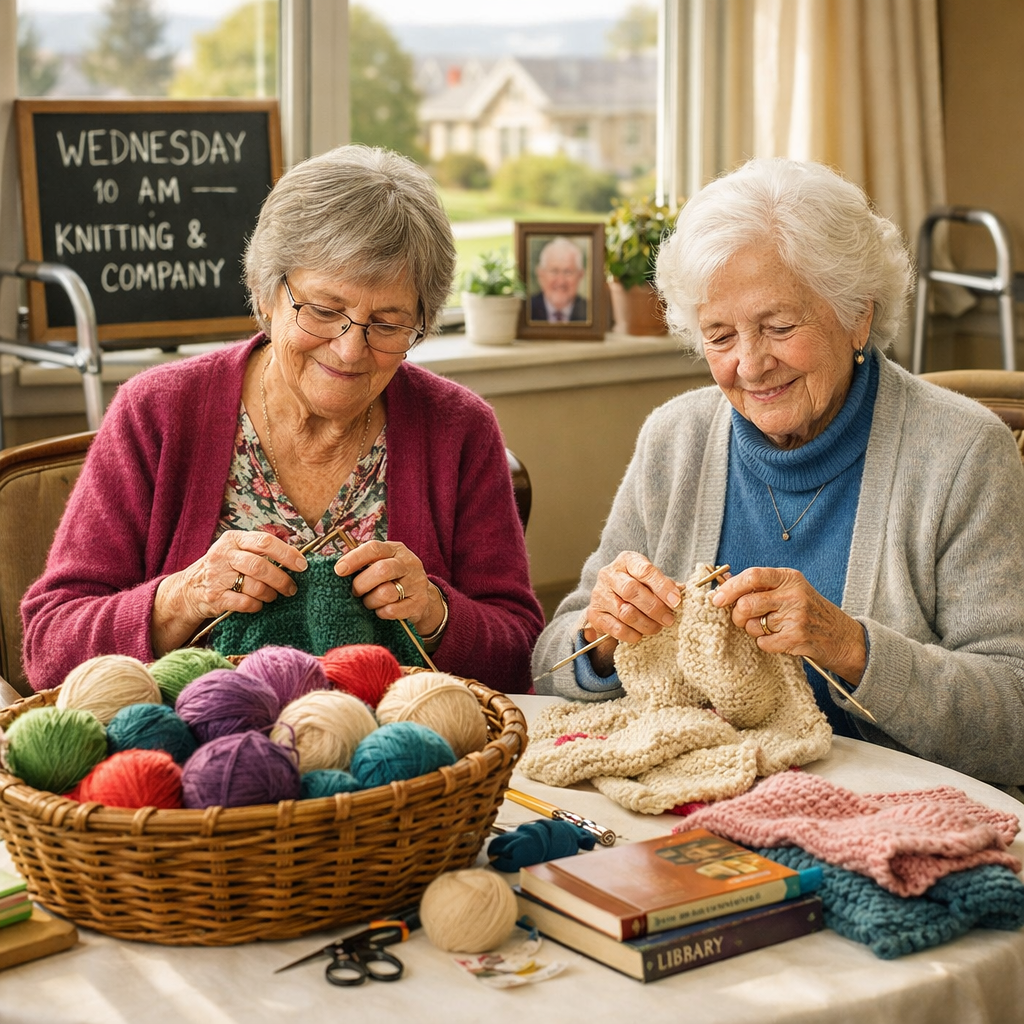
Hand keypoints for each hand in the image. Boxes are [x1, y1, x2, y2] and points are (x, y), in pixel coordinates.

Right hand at [151, 530, 305, 652]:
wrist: (189, 589)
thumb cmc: (222, 568)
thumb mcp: (236, 550)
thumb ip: (260, 548)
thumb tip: (295, 554)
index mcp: (233, 539)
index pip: (265, 542)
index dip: (287, 554)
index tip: (302, 565)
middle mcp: (224, 555)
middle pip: (260, 566)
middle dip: (281, 579)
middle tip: (291, 588)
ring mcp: (217, 576)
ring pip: (255, 586)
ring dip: (270, 594)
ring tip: (273, 596)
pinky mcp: (215, 597)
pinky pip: (245, 603)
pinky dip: (256, 605)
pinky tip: (258, 604)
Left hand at [335, 540, 445, 635]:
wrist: (423, 596)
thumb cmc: (393, 578)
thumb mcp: (383, 562)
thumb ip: (365, 562)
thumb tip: (338, 567)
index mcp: (396, 549)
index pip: (374, 548)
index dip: (355, 558)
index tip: (339, 570)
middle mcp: (409, 563)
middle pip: (382, 570)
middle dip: (361, 584)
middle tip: (355, 592)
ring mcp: (416, 583)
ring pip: (386, 593)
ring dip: (370, 601)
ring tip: (369, 602)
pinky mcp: (419, 602)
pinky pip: (392, 610)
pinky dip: (381, 612)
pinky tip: (381, 610)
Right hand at [582, 551, 680, 674]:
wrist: (610, 598)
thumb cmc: (637, 587)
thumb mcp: (650, 581)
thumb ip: (665, 585)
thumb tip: (683, 591)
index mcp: (626, 561)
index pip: (645, 570)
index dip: (662, 586)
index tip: (676, 601)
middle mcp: (609, 574)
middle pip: (632, 591)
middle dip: (654, 608)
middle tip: (669, 619)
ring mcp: (599, 594)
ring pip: (624, 612)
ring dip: (645, 623)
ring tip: (657, 628)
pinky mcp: (594, 613)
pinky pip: (615, 628)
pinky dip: (631, 634)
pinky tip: (640, 635)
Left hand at [711, 566, 866, 683]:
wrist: (843, 638)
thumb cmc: (810, 612)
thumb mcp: (790, 590)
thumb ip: (760, 586)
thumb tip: (724, 583)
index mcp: (789, 578)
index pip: (752, 576)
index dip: (730, 588)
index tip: (717, 598)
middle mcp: (793, 594)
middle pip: (746, 604)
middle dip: (736, 615)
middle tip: (740, 619)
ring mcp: (796, 616)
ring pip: (752, 625)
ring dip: (754, 631)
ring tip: (771, 628)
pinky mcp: (796, 638)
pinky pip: (763, 643)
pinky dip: (766, 644)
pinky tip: (780, 640)